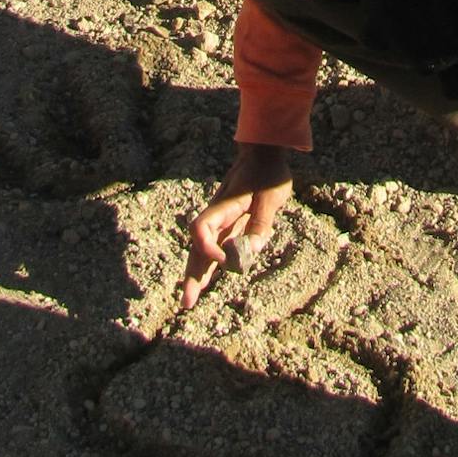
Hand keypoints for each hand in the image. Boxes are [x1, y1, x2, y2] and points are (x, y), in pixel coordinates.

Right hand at [181, 144, 292, 311]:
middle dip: (192, 274)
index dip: (208, 249)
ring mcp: (221, 221)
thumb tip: (250, 252)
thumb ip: (261, 224)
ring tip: (189, 299)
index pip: (202, 230)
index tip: (226, 261)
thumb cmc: (267, 173)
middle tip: (186, 303)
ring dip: (197, 273)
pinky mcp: (229, 224)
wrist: (262, 154)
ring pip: (203, 250)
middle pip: (198, 248)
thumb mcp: (271, 197)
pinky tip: (204, 280)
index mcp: (224, 207)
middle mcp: (217, 216)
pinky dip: (209, 264)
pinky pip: (215, 247)